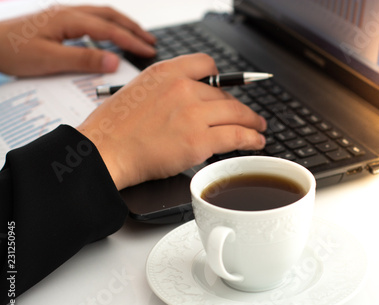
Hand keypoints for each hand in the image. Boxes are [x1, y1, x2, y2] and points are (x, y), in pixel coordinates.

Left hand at [0, 5, 155, 75]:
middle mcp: (68, 13)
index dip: (131, 41)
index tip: (148, 51)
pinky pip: (91, 19)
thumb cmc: (12, 50)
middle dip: (133, 29)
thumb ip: (83, 59)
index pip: (109, 30)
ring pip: (101, 15)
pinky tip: (109, 37)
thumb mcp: (49, 59)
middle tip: (150, 42)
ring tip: (137, 37)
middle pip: (110, 16)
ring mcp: (63, 15)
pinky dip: (108, 26)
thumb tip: (114, 61)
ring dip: (122, 25)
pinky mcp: (58, 21)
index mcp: (69, 20)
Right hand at [77, 53, 266, 189]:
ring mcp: (193, 114)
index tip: (228, 90)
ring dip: (252, 122)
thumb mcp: (137, 90)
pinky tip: (256, 141)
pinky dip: (251, 138)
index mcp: (166, 72)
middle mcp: (183, 88)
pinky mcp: (198, 140)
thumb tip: (189, 97)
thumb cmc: (114, 128)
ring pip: (235, 114)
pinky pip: (236, 136)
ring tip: (259, 128)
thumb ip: (166, 89)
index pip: (207, 64)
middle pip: (224, 96)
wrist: (105, 151)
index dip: (222, 80)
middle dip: (238, 108)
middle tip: (249, 117)